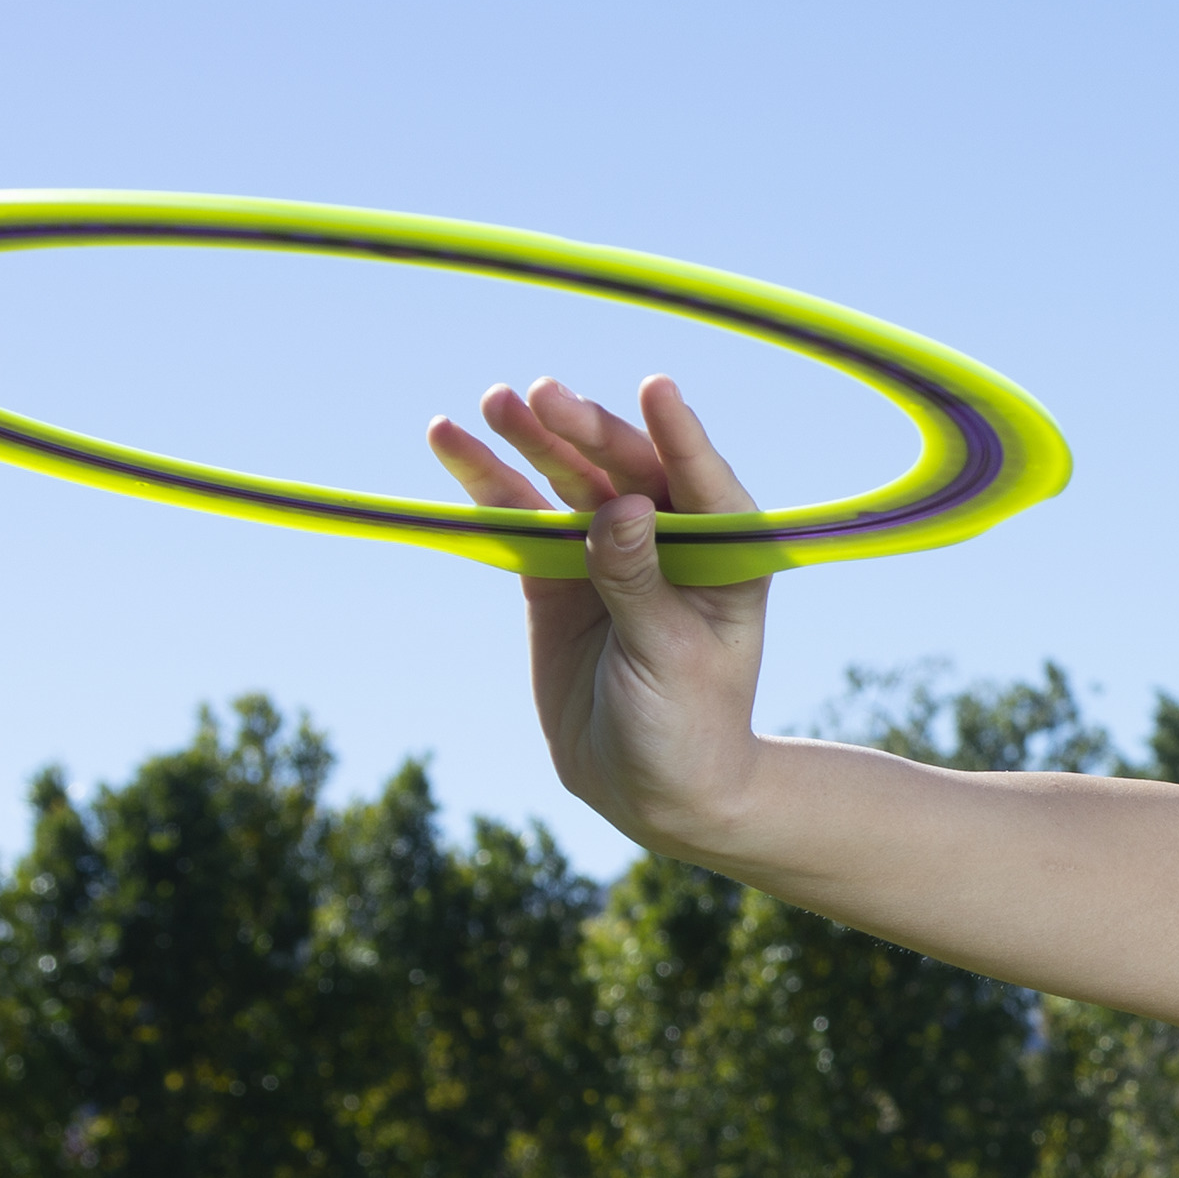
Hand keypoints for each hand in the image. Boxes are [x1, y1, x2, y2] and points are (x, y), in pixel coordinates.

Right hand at [426, 375, 768, 849]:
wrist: (648, 788)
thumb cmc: (687, 726)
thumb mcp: (669, 656)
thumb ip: (639, 582)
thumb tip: (619, 507)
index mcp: (727, 554)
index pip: (704, 484)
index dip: (679, 437)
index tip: (656, 389)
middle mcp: (672, 538)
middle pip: (626, 469)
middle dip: (584, 432)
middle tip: (541, 396)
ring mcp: (609, 552)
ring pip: (568, 483)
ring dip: (532, 442)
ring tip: (495, 401)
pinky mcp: (557, 575)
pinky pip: (521, 521)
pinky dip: (487, 484)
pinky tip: (451, 441)